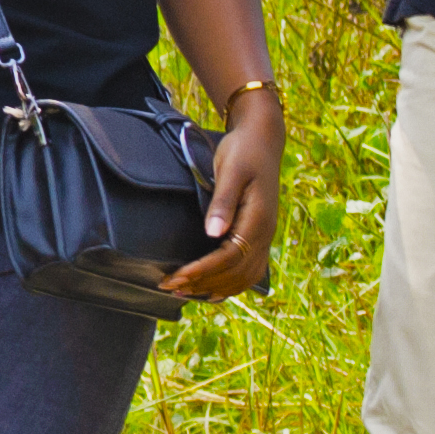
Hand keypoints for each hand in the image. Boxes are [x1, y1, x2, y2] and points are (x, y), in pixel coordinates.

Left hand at [161, 102, 284, 302]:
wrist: (261, 140)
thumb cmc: (243, 151)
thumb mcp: (231, 170)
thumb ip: (223, 202)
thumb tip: (213, 233)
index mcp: (258, 220)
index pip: (229, 257)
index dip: (202, 271)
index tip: (176, 277)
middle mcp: (265, 234)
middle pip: (236, 273)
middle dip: (202, 283)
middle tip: (170, 287)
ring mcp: (265, 237)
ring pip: (244, 277)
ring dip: (214, 288)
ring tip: (184, 293)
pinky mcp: (259, 236)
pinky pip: (248, 270)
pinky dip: (229, 284)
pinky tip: (210, 289)